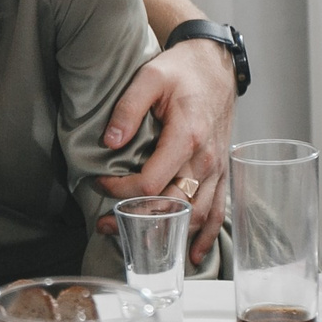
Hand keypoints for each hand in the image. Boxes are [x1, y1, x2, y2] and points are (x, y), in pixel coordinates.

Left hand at [93, 37, 235, 265]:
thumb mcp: (150, 77)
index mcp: (187, 136)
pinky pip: (218, 212)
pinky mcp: (221, 173)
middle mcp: (206, 159)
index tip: (100, 185)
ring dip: (168, 235)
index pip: (152, 181)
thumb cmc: (181, 71)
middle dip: (138, 220)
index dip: (122, 191)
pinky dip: (205, 236)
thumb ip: (128, 108)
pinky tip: (193, 255)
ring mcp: (217, 169)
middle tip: (106, 225)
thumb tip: (110, 141)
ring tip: (137, 244)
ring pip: (196, 216)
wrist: (216, 65)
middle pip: (173, 205)